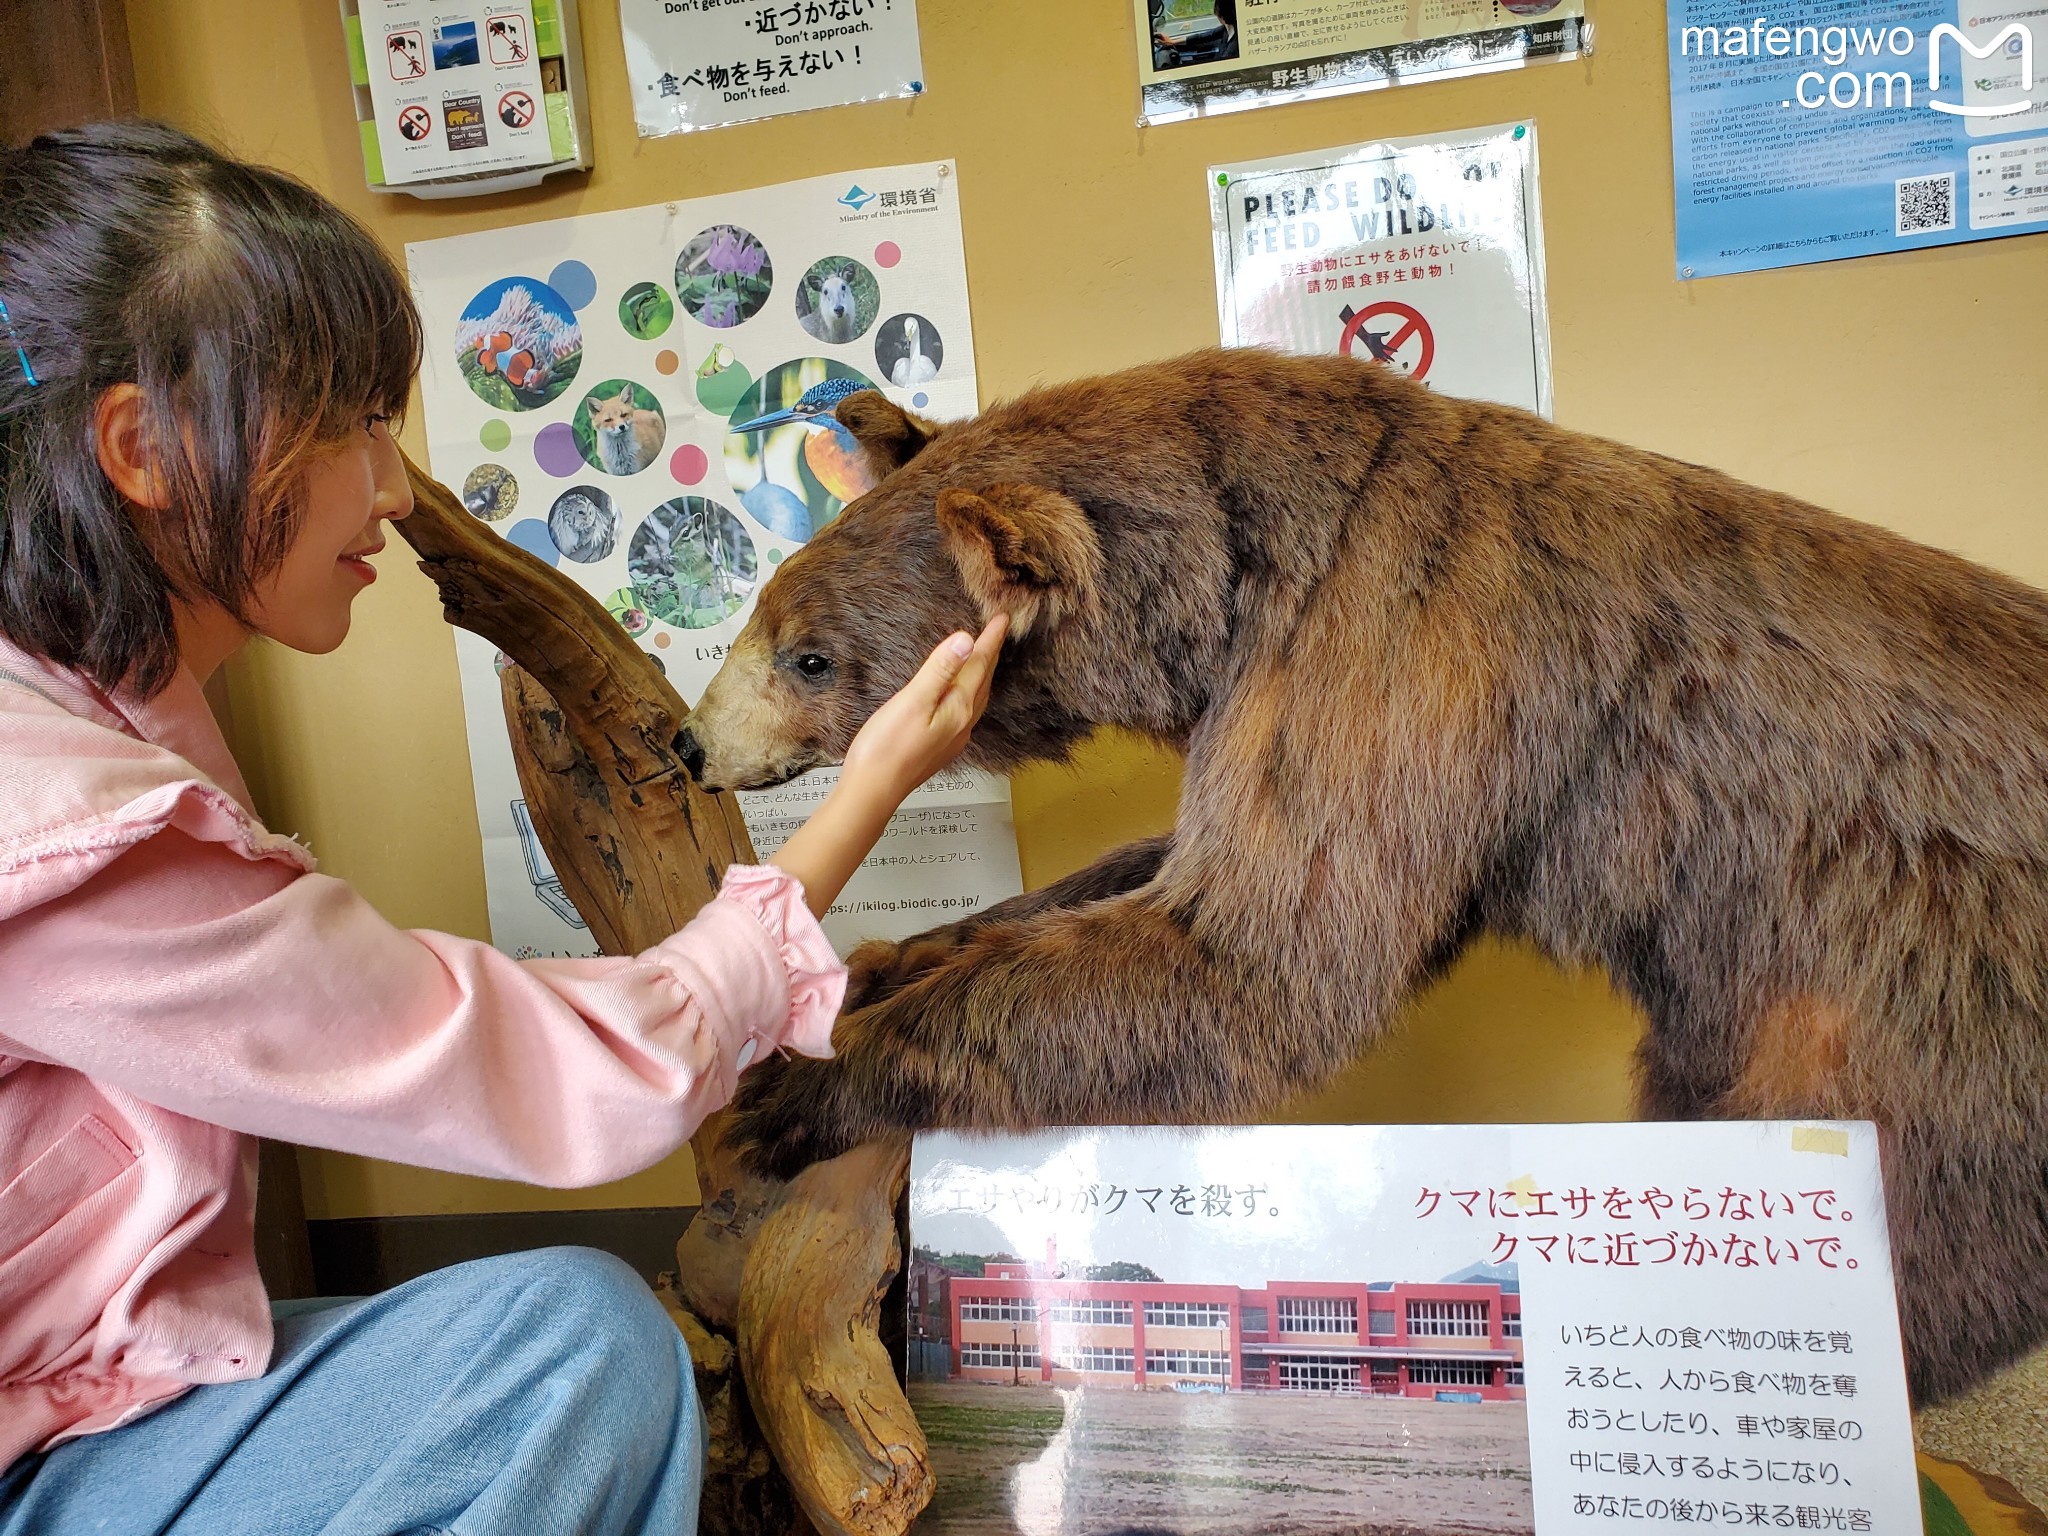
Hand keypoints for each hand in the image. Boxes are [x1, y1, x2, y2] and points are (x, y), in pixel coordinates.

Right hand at [767, 614, 1006, 917]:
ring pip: (975, 698)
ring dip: (981, 675)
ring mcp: (953, 737)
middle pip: (983, 681)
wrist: (873, 791)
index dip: (990, 640)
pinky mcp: (940, 746)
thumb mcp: (913, 701)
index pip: (979, 665)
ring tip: (984, 658)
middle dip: (991, 655)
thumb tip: (966, 640)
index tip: (1002, 617)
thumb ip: (940, 670)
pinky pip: (964, 711)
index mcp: (958, 709)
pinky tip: (959, 694)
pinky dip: (967, 692)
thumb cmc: (886, 748)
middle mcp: (962, 724)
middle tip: (998, 631)